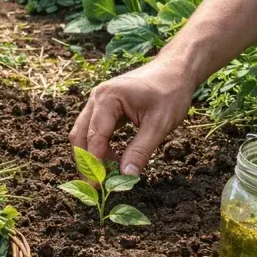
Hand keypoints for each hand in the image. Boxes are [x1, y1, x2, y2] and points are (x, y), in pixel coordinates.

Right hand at [69, 57, 195, 175]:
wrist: (175, 70)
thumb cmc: (170, 92)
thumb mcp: (159, 124)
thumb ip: (141, 150)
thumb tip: (126, 176)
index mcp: (107, 99)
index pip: (94, 136)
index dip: (94, 163)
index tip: (97, 186)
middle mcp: (96, 97)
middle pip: (80, 135)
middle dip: (86, 161)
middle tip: (96, 186)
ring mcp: (98, 100)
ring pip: (84, 132)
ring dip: (92, 154)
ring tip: (107, 174)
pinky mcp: (104, 106)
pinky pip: (94, 128)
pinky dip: (100, 145)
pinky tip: (113, 158)